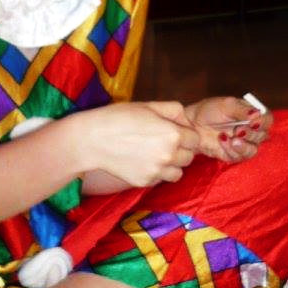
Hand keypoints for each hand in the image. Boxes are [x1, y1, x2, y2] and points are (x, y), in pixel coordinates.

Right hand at [75, 101, 199, 186]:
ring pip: (178, 173)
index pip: (195, 139)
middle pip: (190, 157)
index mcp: (173, 134)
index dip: (186, 133)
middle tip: (164, 142)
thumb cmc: (119, 117)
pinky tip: (143, 161)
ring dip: (172, 165)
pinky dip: (157, 173)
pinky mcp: (145, 182)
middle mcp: (169, 155)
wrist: (92, 140)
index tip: (175, 131)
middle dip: (181, 149)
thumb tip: (187, 121)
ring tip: (156, 154)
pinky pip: (161, 180)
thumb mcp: (148, 106)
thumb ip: (174, 110)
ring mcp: (157, 171)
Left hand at [185, 96, 271, 162]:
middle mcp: (251, 130)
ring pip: (253, 150)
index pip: (267, 120)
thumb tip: (257, 115)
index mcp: (253, 115)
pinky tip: (221, 140)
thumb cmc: (210, 110)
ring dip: (243, 145)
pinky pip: (239, 157)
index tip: (253, 122)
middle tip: (238, 130)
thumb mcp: (227, 105)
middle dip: (251, 134)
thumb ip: (243, 110)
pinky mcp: (234, 154)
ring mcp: (243, 144)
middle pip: (263, 136)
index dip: (263, 122)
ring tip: (231, 138)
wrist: (192, 124)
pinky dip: (231, 149)